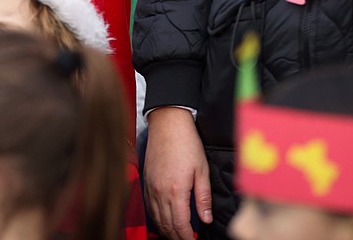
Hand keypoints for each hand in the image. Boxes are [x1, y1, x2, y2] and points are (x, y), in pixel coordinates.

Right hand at [144, 106, 211, 239]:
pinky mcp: (146, 181)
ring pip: (156, 218)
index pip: (181, 225)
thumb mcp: (202, 170)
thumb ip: (203, 197)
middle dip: (176, 237)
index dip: (187, 238)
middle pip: (166, 225)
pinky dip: (155, 218)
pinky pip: (148, 206)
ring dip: (165, 230)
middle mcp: (160, 192)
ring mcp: (150, 187)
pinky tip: (162, 220)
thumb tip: (206, 218)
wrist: (167, 124)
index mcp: (176, 191)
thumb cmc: (187, 144)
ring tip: (176, 236)